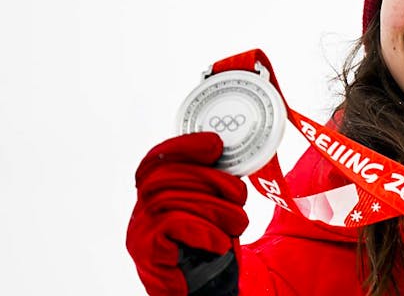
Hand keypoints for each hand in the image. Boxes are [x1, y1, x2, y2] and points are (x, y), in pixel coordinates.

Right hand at [127, 132, 247, 294]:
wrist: (209, 293)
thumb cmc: (212, 250)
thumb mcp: (218, 209)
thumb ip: (219, 184)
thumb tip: (242, 153)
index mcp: (156, 196)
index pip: (156, 160)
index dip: (184, 146)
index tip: (215, 144)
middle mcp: (142, 212)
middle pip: (166, 176)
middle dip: (211, 179)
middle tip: (238, 195)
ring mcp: (140, 232)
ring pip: (171, 200)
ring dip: (216, 209)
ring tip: (237, 223)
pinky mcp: (147, 252)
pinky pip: (171, 225)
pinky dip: (203, 230)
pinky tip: (220, 241)